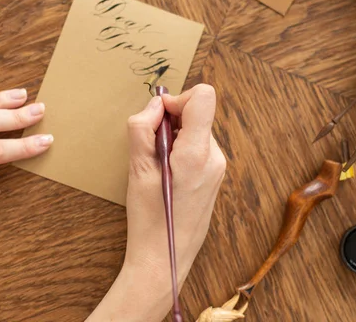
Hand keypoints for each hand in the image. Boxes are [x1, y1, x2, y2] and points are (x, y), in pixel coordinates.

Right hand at [88, 84, 225, 321]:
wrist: (165, 259)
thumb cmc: (150, 219)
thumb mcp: (137, 170)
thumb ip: (143, 129)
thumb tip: (155, 105)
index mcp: (197, 153)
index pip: (203, 97)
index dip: (176, 99)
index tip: (158, 118)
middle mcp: (215, 157)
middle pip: (196, 113)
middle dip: (171, 122)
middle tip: (151, 151)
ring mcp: (218, 168)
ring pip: (196, 130)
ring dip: (174, 138)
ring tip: (158, 169)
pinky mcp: (215, 176)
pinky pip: (198, 147)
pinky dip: (180, 151)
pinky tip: (167, 176)